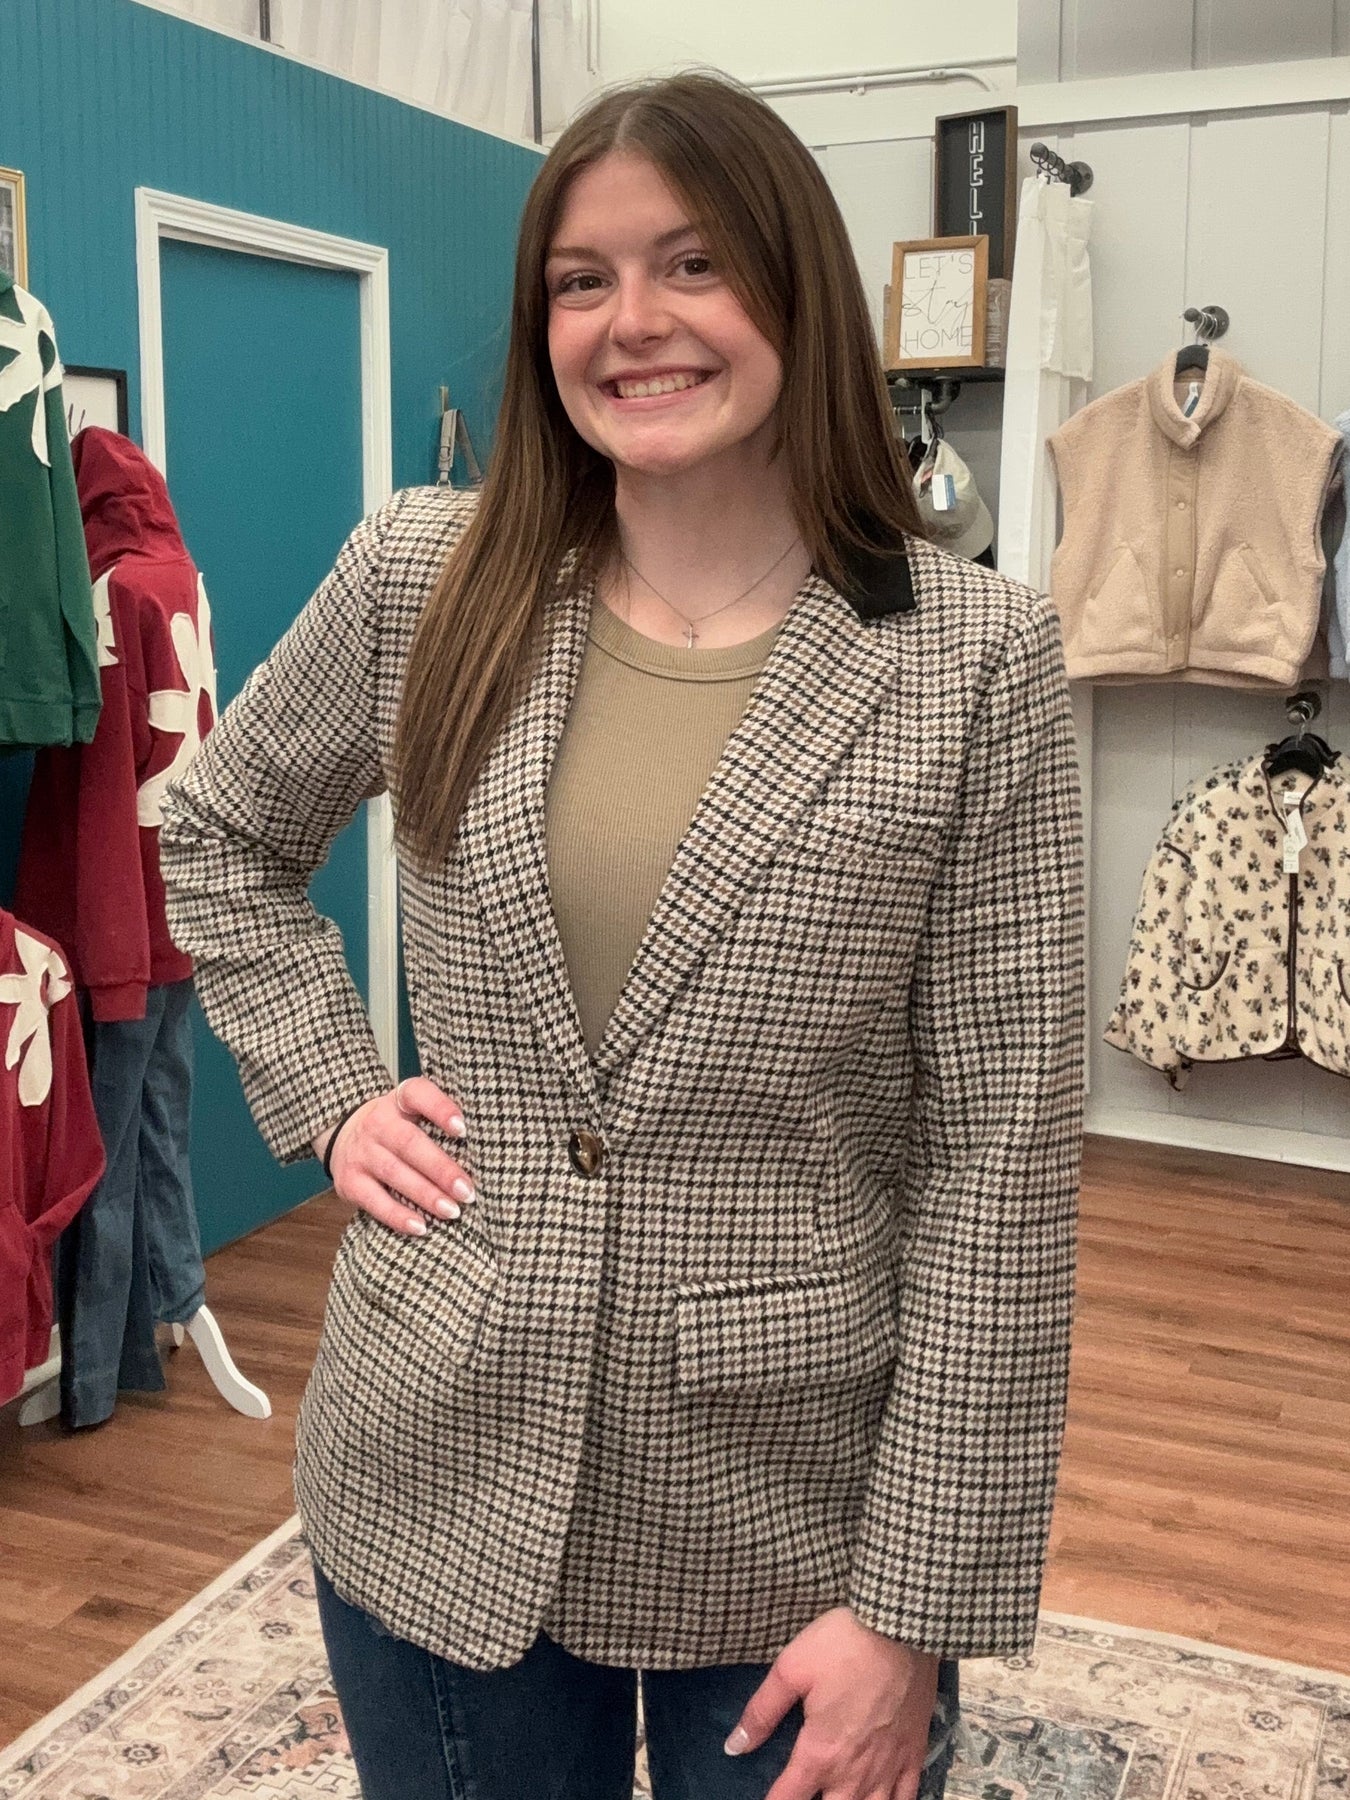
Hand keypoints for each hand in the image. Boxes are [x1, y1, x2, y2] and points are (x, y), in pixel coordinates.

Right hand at [313, 1076, 472, 1237]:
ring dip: (426, 1195)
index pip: (418, 1094)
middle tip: (468, 1191)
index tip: (463, 1129)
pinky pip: (375, 1201)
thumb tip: (487, 1148)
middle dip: (441, 1169)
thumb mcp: (414, 1112)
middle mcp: (377, 1123)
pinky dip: (398, 1216)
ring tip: (453, 1211)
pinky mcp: (350, 1181)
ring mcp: (361, 1152)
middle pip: (409, 1143)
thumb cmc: (397, 1127)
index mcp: (399, 1101)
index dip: (440, 1109)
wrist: (344, 1136)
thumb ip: (442, 1122)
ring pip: (395, 1173)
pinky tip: (422, 1227)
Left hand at [725, 1606, 939, 1799]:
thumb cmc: (842, 1644)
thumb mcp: (790, 1669)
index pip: (787, 1799)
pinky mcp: (915, 1753)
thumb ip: (761, 1712)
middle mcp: (854, 1772)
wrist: (901, 1626)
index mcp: (820, 1753)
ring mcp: (889, 1767)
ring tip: (835, 1798)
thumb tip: (733, 1747)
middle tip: (804, 1793)